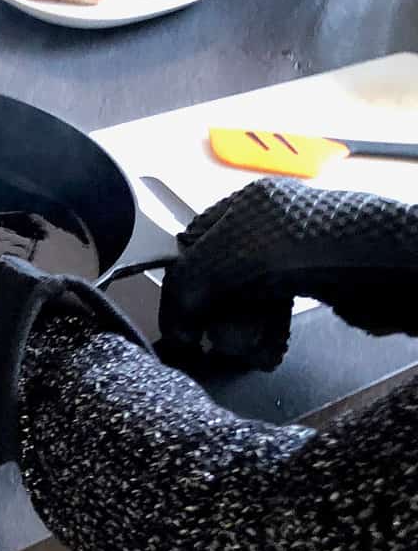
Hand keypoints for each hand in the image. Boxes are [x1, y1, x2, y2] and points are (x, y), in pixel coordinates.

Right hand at [160, 180, 417, 371]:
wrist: (377, 268)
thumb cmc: (300, 251)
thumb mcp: (221, 263)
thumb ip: (183, 290)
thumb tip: (173, 329)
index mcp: (245, 202)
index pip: (192, 243)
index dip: (183, 283)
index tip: (181, 320)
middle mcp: (269, 223)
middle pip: (219, 275)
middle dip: (214, 311)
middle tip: (211, 338)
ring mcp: (295, 253)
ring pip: (245, 298)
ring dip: (239, 328)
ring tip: (246, 347)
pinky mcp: (316, 283)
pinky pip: (274, 312)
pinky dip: (265, 332)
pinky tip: (267, 348)